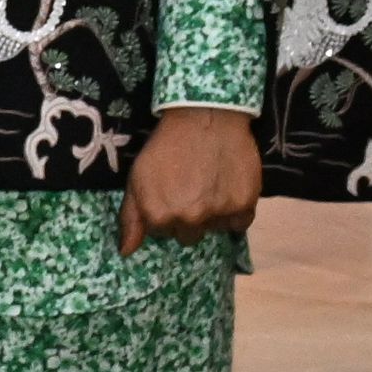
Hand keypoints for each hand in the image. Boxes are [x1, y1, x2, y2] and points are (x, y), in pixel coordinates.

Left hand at [120, 106, 264, 256]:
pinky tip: (227, 190)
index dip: (165, 213)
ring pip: (214, 230)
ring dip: (212, 215)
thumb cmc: (166, 147)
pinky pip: (239, 223)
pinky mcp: (245, 205)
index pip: (161, 233)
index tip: (170, 193)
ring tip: (210, 186)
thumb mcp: (137, 178)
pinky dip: (235, 212)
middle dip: (188, 218)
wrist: (204, 119)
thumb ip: (131, 218)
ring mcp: (218, 213)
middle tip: (191, 190)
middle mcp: (189, 219)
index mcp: (160, 215)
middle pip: (188, 236)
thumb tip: (126, 252)